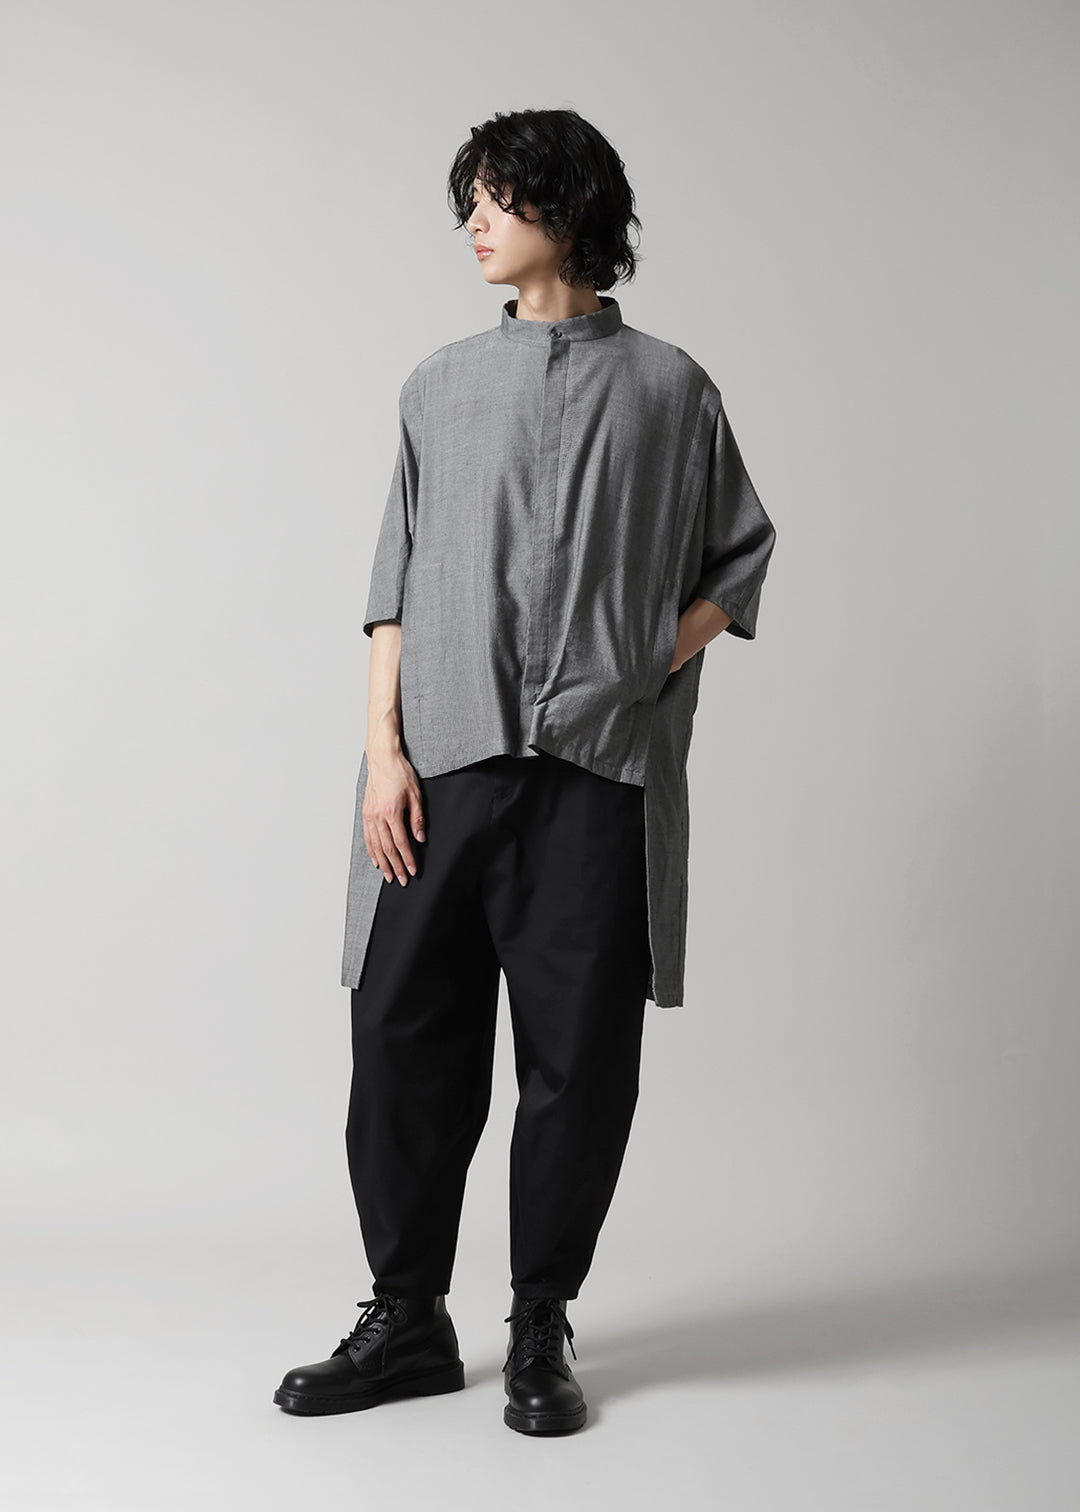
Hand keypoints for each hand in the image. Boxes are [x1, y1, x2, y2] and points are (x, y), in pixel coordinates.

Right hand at [363, 747, 425, 884]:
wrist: (382, 759)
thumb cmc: (400, 773)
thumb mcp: (416, 795)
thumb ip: (417, 819)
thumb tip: (420, 839)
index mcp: (392, 812)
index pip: (401, 843)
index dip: (407, 859)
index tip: (413, 870)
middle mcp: (378, 816)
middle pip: (387, 848)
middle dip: (395, 866)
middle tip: (401, 880)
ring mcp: (369, 816)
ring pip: (376, 846)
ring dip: (383, 863)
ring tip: (388, 876)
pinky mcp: (366, 813)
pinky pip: (367, 837)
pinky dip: (371, 851)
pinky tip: (376, 860)